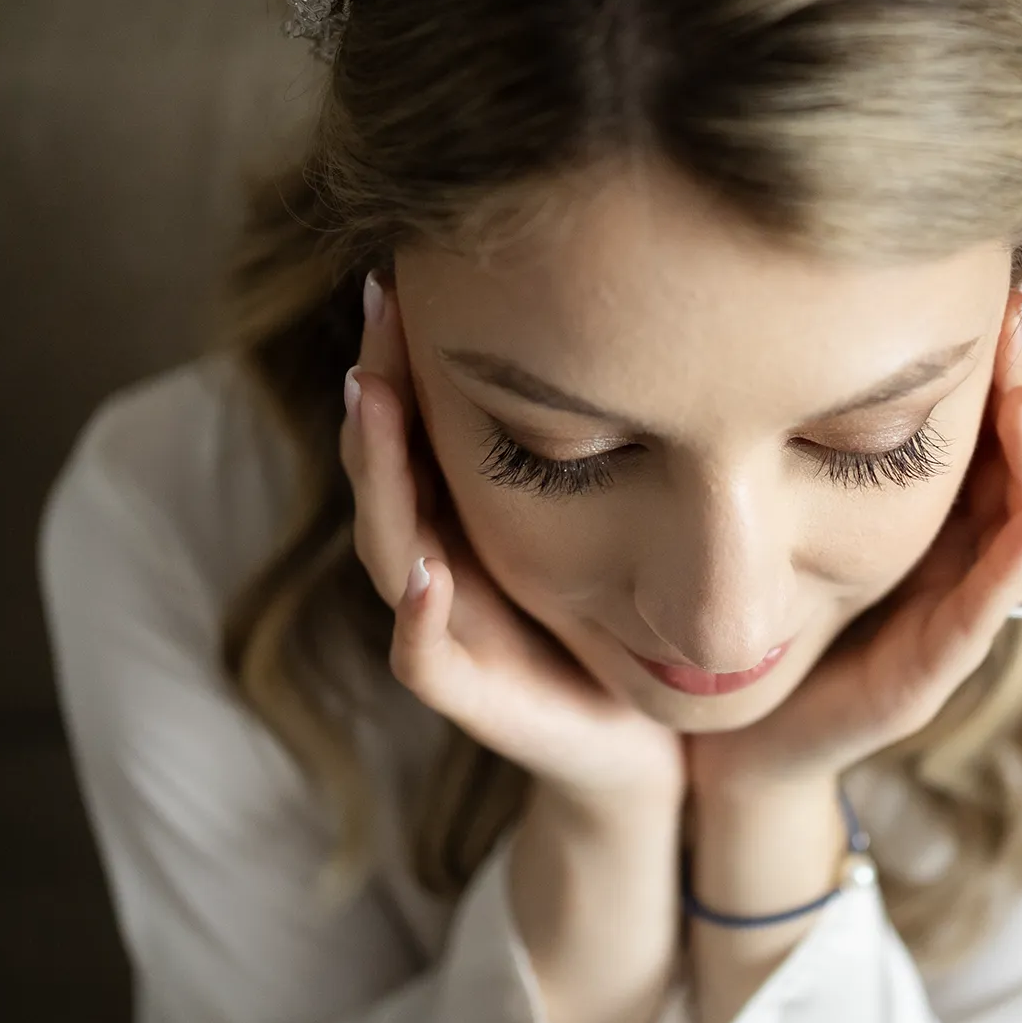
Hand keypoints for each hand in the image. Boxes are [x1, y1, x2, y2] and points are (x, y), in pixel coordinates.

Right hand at [340, 271, 684, 808]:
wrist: (648, 749)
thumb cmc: (627, 623)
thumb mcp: (614, 516)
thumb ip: (601, 437)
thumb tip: (624, 316)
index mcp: (470, 520)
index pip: (416, 427)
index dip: (400, 355)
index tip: (400, 273)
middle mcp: (445, 566)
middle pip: (387, 470)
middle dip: (377, 389)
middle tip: (378, 307)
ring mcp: (453, 632)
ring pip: (390, 549)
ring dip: (378, 476)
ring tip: (373, 401)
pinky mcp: (477, 701)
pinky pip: (426, 660)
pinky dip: (420, 617)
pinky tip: (428, 574)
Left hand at [687, 277, 1021, 795]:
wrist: (727, 739)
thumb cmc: (762, 613)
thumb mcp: (783, 506)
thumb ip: (804, 437)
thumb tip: (792, 317)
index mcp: (926, 520)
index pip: (984, 426)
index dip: (997, 357)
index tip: (995, 282)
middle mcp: (952, 563)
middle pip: (1016, 460)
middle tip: (1021, 303)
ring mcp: (949, 620)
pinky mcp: (927, 675)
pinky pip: (987, 608)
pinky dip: (1018, 554)